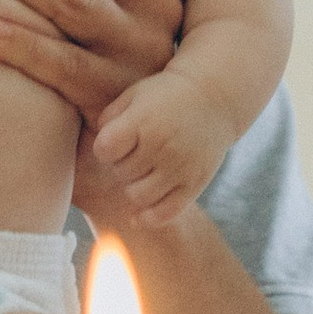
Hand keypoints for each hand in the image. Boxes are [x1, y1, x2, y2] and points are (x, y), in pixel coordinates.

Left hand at [90, 72, 235, 227]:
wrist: (215, 98)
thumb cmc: (165, 96)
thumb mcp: (134, 95)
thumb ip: (109, 119)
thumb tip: (98, 151)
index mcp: (143, 121)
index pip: (104, 151)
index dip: (106, 148)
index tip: (117, 140)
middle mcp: (162, 146)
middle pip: (120, 173)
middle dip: (121, 164)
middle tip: (135, 151)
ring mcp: (180, 168)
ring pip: (137, 196)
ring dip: (134, 186)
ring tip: (143, 170)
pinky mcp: (194, 184)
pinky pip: (164, 214)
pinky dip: (148, 218)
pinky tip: (140, 214)